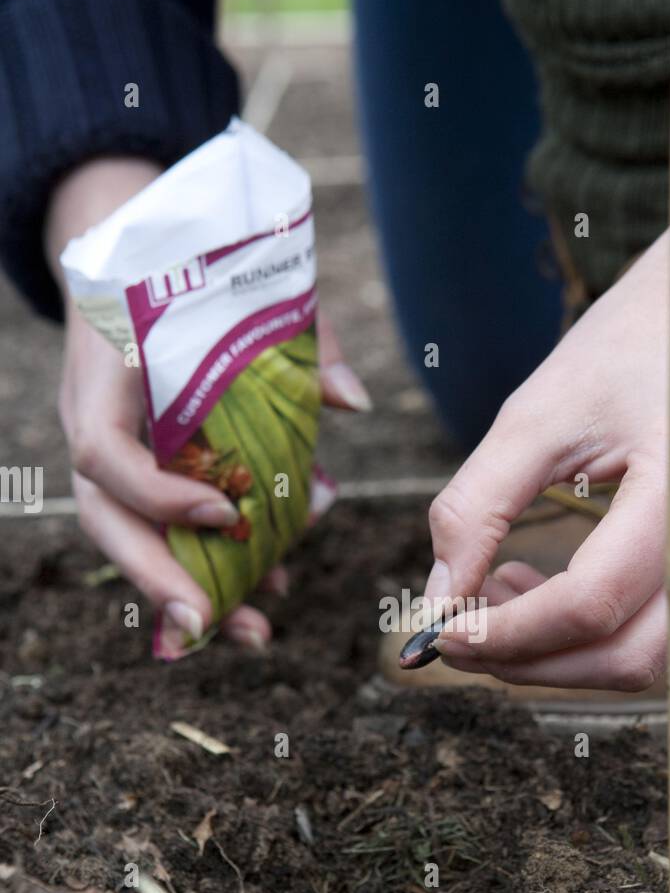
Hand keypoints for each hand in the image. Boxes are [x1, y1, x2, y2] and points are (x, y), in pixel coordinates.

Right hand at [46, 158, 369, 656]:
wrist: (136, 260)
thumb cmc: (193, 273)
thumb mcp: (247, 289)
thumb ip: (301, 339)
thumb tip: (352, 400)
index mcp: (106, 375)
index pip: (106, 453)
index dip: (161, 496)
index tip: (228, 515)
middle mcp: (93, 422)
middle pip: (106, 518)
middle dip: (157, 577)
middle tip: (209, 625)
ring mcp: (110, 452)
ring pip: (133, 538)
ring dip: (191, 588)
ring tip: (253, 631)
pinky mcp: (137, 472)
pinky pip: (165, 530)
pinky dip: (214, 563)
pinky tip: (269, 586)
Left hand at [425, 99, 669, 689]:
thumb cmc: (631, 352)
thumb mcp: (537, 412)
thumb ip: (477, 506)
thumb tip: (438, 600)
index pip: (591, 602)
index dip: (508, 632)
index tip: (439, 632)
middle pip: (623, 658)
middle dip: (527, 664)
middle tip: (454, 637)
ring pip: (642, 665)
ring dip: (556, 658)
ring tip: (491, 599)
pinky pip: (659, 640)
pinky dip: (589, 638)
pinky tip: (539, 590)